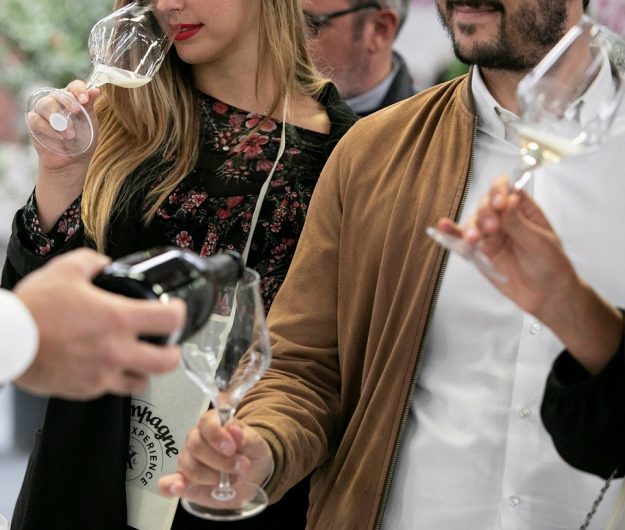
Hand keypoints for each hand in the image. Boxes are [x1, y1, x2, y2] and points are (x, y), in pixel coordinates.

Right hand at [12, 248, 185, 398]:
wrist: (5, 341)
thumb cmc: (32, 309)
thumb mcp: (66, 269)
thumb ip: (93, 262)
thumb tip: (105, 264)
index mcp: (117, 319)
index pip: (171, 320)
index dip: (179, 313)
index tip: (175, 311)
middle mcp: (115, 350)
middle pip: (168, 362)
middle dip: (173, 352)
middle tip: (168, 344)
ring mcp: (101, 374)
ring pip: (141, 382)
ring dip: (144, 369)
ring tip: (138, 357)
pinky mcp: (85, 390)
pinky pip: (111, 389)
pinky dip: (114, 379)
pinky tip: (106, 365)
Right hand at [31, 80, 100, 230]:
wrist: (71, 162)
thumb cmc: (83, 141)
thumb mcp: (91, 124)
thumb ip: (90, 107)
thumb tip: (96, 89)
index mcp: (72, 100)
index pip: (73, 86)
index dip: (78, 89)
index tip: (84, 99)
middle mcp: (57, 102)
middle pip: (58, 93)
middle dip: (67, 102)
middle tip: (76, 112)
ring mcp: (43, 112)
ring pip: (45, 104)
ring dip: (58, 120)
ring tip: (69, 134)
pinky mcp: (33, 123)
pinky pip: (36, 119)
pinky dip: (48, 129)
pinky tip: (58, 138)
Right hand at [158, 409, 273, 496]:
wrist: (251, 476)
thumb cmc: (250, 454)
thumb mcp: (255, 444)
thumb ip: (245, 438)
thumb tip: (233, 429)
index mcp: (213, 423)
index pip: (206, 423)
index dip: (217, 435)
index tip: (232, 449)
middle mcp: (196, 438)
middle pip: (196, 446)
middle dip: (220, 461)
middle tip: (241, 468)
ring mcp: (187, 460)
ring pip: (189, 467)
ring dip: (212, 477)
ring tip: (231, 480)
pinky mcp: (182, 482)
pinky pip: (166, 483)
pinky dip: (170, 486)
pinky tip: (179, 487)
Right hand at [436, 176, 578, 319]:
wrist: (546, 295)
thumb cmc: (551, 265)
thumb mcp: (539, 242)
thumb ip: (518, 223)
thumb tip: (507, 199)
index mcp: (523, 209)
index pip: (506, 189)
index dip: (499, 191)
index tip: (499, 204)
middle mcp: (504, 218)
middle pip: (485, 204)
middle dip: (485, 213)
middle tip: (492, 228)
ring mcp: (491, 235)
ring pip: (473, 222)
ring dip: (470, 228)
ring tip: (473, 240)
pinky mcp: (480, 252)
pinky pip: (463, 241)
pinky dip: (452, 234)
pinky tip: (443, 227)